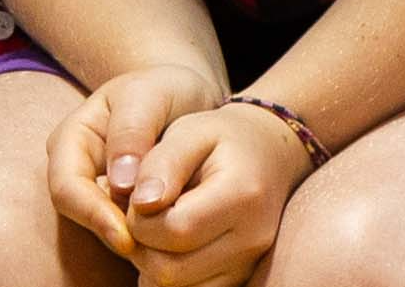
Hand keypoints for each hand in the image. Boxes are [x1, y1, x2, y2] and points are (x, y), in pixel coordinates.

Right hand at [47, 64, 222, 256]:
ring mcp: (98, 190)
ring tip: (167, 243)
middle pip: (81, 214)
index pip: (67, 187)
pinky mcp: (122, 206)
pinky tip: (171, 240)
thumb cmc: (165, 90)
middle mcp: (77, 169)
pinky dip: (147, 236)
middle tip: (151, 247)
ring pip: (104, 226)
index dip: (92, 214)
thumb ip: (132, 130)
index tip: (128, 235)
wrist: (188, 98)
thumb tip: (119, 182)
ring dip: (132, 237)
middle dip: (113, 231)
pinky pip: (127, 228)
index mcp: (71, 139)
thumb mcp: (150, 94)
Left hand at [123, 100, 311, 286]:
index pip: (174, 230)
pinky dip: (168, 275)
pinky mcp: (240, 277)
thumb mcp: (190, 132)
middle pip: (171, 271)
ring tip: (155, 227)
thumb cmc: (221, 138)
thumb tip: (141, 203)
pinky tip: (168, 243)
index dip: (140, 220)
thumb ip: (161, 163)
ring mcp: (249, 264)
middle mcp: (252, 238)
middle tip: (139, 216)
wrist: (268, 153)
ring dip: (151, 264)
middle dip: (140, 247)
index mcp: (242, 196)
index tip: (137, 198)